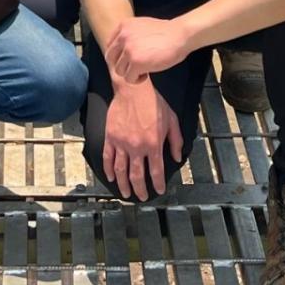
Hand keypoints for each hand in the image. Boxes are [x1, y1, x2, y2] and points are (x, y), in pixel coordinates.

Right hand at [103, 80, 183, 198]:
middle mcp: (137, 147)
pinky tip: (111, 177)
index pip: (156, 171)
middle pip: (137, 176)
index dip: (158, 184)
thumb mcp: (171, 119)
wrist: (133, 88)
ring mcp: (122, 143)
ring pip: (121, 170)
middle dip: (140, 190)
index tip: (159, 190)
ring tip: (126, 193)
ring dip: (123, 185)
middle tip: (142, 196)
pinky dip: (108, 170)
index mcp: (153, 144)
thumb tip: (177, 158)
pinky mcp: (110, 137)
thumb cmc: (153, 102)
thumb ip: (176, 140)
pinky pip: (108, 158)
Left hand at [105, 16, 191, 82]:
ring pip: (119, 70)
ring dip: (130, 73)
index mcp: (123, 25)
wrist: (179, 35)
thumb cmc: (165, 32)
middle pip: (111, 58)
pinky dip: (137, 79)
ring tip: (143, 70)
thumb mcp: (141, 26)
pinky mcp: (136, 63)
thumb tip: (121, 49)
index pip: (110, 45)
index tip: (128, 59)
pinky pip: (129, 78)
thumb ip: (129, 34)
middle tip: (135, 67)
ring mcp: (129, 50)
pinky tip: (147, 74)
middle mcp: (123, 36)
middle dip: (122, 65)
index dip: (118, 55)